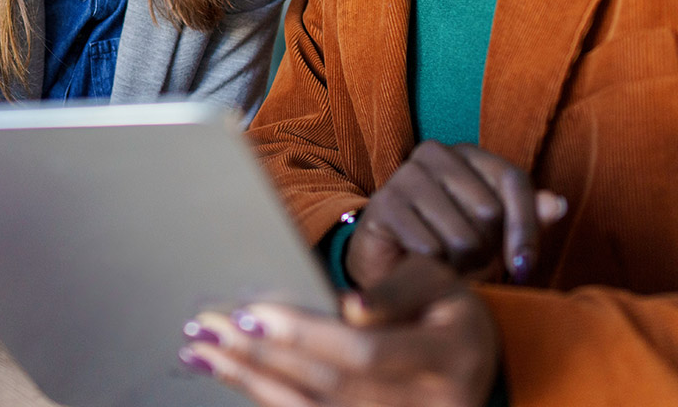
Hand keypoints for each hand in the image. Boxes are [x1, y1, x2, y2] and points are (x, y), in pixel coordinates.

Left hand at [181, 254, 498, 406]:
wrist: (475, 364)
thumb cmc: (446, 313)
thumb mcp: (438, 283)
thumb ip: (397, 290)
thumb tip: (348, 307)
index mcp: (444, 357)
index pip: (363, 352)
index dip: (305, 335)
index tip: (252, 314)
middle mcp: (423, 405)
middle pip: (327, 386)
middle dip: (260, 355)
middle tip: (207, 327)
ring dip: (250, 381)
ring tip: (202, 352)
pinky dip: (267, 398)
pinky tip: (234, 377)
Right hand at [347, 141, 566, 288]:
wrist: (393, 271)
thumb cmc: (451, 249)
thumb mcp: (496, 238)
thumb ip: (527, 220)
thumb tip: (558, 205)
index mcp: (466, 153)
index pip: (514, 180)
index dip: (526, 228)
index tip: (526, 269)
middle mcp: (433, 153)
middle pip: (489, 210)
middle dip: (487, 250)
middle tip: (469, 260)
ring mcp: (404, 175)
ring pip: (462, 235)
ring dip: (461, 265)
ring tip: (447, 263)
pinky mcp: (383, 204)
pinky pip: (430, 248)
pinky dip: (434, 269)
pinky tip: (423, 266)